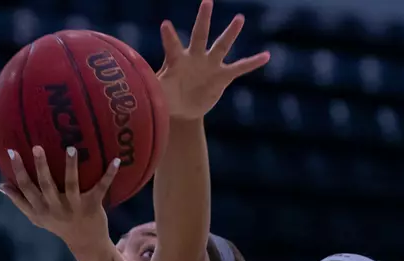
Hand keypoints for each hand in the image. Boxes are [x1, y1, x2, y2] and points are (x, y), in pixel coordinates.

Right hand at [0, 146, 120, 249]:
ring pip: (71, 185)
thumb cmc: (58, 225)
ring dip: (71, 167)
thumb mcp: (36, 217)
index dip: (18, 170)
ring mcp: (75, 207)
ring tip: (71, 148)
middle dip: (41, 167)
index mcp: (40, 209)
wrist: (86, 243)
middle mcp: (56, 208)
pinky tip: (116, 160)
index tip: (12, 152)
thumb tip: (1, 185)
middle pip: (45, 186)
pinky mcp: (93, 206)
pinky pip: (100, 188)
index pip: (26, 188)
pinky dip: (109, 175)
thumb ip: (19, 201)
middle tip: (37, 147)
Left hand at [158, 1, 269, 120]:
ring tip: (239, 18)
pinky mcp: (222, 76)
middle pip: (199, 35)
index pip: (172, 46)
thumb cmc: (167, 97)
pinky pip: (240, 68)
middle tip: (207, 1)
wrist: (183, 108)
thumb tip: (138, 92)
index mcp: (177, 60)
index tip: (165, 25)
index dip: (169, 37)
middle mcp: (194, 57)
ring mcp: (210, 65)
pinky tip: (266, 56)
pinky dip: (253, 62)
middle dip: (203, 19)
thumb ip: (152, 90)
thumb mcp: (159, 95)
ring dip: (231, 32)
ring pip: (222, 45)